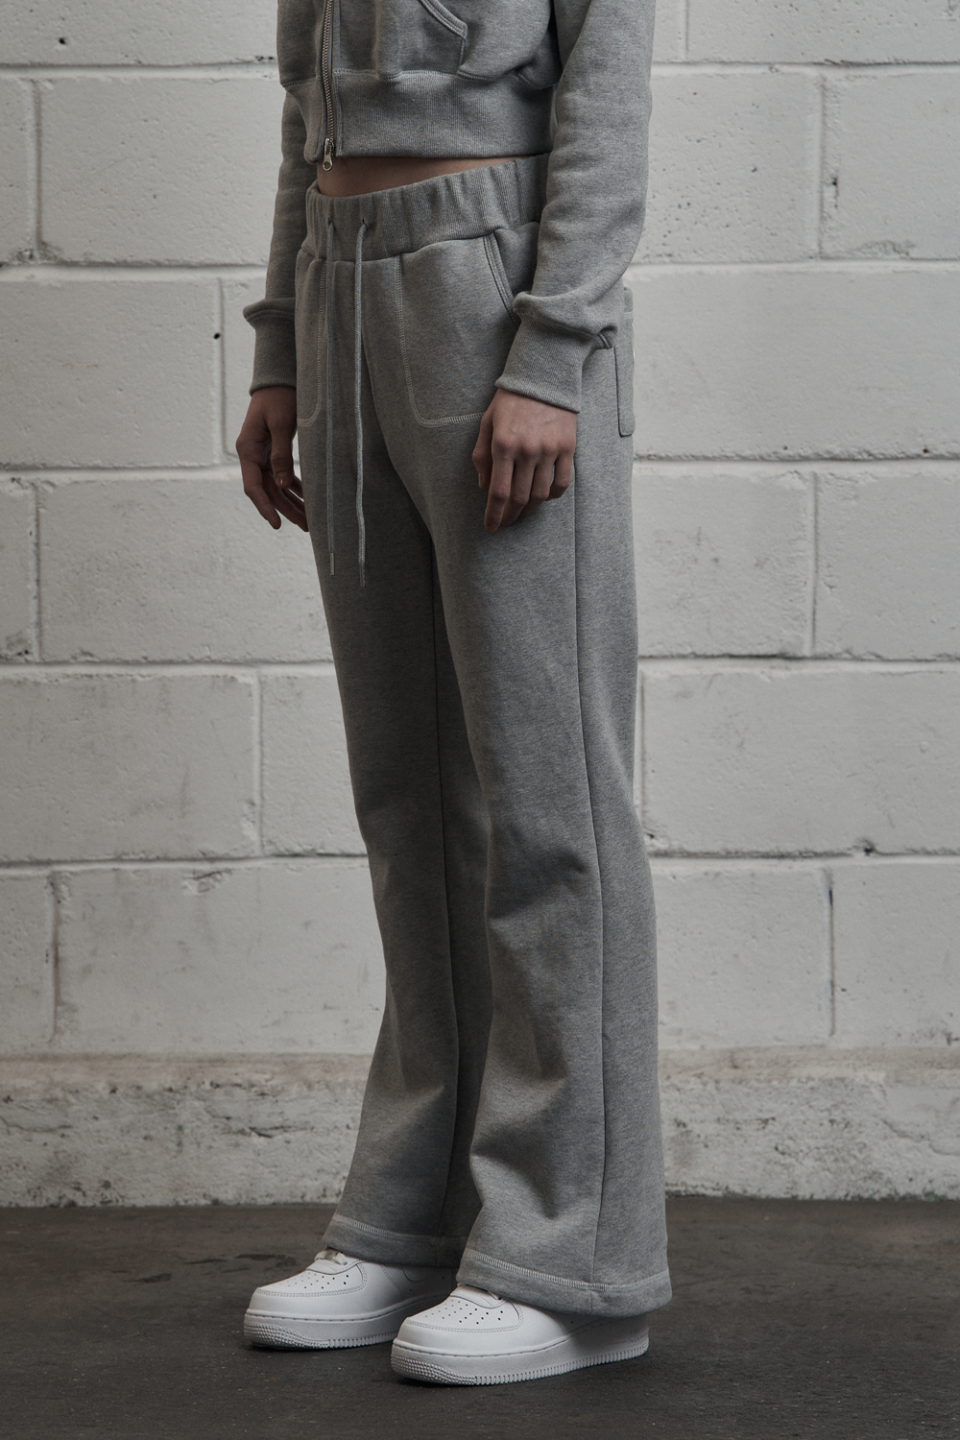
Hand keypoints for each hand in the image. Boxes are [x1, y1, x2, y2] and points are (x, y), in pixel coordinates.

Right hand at [236, 386, 307, 531]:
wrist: (278, 380)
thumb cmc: (279, 398)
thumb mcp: (282, 425)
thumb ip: (281, 454)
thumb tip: (283, 485)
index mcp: (248, 449)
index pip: (254, 486)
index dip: (265, 507)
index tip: (277, 524)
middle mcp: (252, 455)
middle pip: (268, 490)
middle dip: (286, 510)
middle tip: (307, 526)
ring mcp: (262, 455)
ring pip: (277, 486)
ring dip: (293, 502)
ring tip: (310, 519)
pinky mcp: (273, 451)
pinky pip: (283, 475)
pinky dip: (295, 487)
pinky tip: (309, 499)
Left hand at [472, 388, 576, 532]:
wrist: (543, 376)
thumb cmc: (510, 399)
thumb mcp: (487, 423)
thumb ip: (481, 455)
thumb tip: (484, 486)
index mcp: (503, 445)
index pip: (498, 492)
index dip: (494, 515)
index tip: (491, 527)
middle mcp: (527, 451)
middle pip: (519, 498)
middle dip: (510, 516)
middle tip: (506, 522)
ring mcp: (549, 450)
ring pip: (540, 494)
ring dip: (530, 509)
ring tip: (522, 511)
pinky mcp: (567, 448)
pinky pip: (562, 483)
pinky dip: (552, 496)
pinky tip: (543, 497)